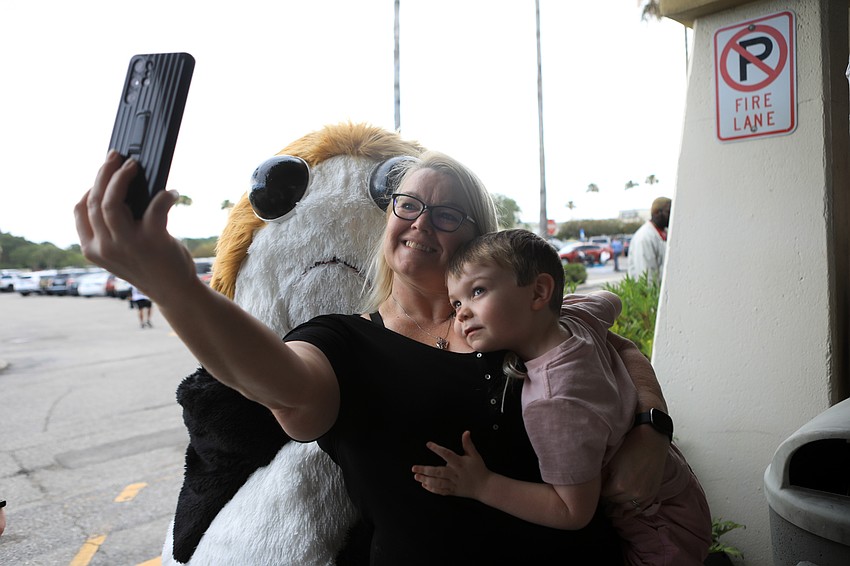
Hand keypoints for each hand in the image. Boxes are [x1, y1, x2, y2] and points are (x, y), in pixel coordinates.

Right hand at [74, 151, 197, 302]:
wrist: (174, 292)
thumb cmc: (149, 265)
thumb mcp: (120, 251)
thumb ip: (112, 228)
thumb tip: (119, 187)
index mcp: (92, 249)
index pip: (79, 210)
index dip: (89, 187)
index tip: (101, 173)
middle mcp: (105, 247)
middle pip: (95, 200)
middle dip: (104, 173)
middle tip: (116, 157)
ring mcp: (127, 244)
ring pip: (112, 201)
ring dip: (122, 177)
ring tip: (133, 165)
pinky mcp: (152, 240)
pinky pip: (155, 207)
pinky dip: (164, 196)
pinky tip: (171, 193)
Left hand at [411, 431, 488, 498]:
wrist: (485, 487)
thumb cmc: (479, 469)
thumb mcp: (475, 455)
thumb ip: (468, 444)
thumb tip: (466, 432)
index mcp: (460, 463)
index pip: (447, 454)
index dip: (437, 448)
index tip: (428, 444)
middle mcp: (455, 473)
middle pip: (438, 472)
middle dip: (425, 470)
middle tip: (414, 468)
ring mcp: (453, 483)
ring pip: (437, 483)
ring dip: (426, 480)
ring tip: (416, 476)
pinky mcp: (453, 491)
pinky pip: (441, 491)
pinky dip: (432, 489)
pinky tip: (424, 485)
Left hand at [600, 424, 667, 517]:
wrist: (652, 441)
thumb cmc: (629, 446)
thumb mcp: (610, 461)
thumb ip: (602, 477)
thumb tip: (593, 487)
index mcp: (618, 485)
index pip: (602, 496)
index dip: (597, 493)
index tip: (594, 492)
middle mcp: (632, 494)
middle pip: (613, 503)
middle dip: (606, 500)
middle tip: (600, 500)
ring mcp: (643, 496)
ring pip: (625, 509)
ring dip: (617, 509)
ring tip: (609, 511)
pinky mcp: (652, 495)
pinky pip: (639, 510)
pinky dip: (630, 512)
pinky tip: (623, 514)